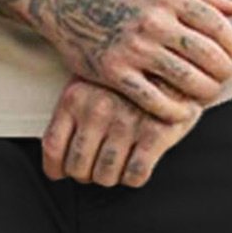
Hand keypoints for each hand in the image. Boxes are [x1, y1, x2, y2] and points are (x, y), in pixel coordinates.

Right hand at [39, 0, 231, 122]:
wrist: (66, 0)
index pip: (217, 25)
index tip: (231, 56)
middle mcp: (154, 21)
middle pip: (206, 55)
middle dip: (223, 72)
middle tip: (223, 80)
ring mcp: (134, 48)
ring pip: (185, 80)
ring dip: (204, 93)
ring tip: (207, 96)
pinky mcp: (115, 73)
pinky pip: (154, 100)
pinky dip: (174, 110)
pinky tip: (182, 112)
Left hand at [42, 77, 202, 187]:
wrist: (178, 55)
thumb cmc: (130, 72)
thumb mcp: (92, 78)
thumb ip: (73, 110)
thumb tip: (57, 160)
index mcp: (76, 96)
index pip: (53, 147)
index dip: (56, 169)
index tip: (61, 173)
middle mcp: (97, 110)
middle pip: (79, 168)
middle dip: (87, 175)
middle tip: (97, 169)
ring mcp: (126, 122)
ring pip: (106, 176)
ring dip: (111, 177)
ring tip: (118, 165)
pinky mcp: (155, 133)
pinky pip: (135, 175)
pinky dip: (134, 178)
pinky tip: (138, 165)